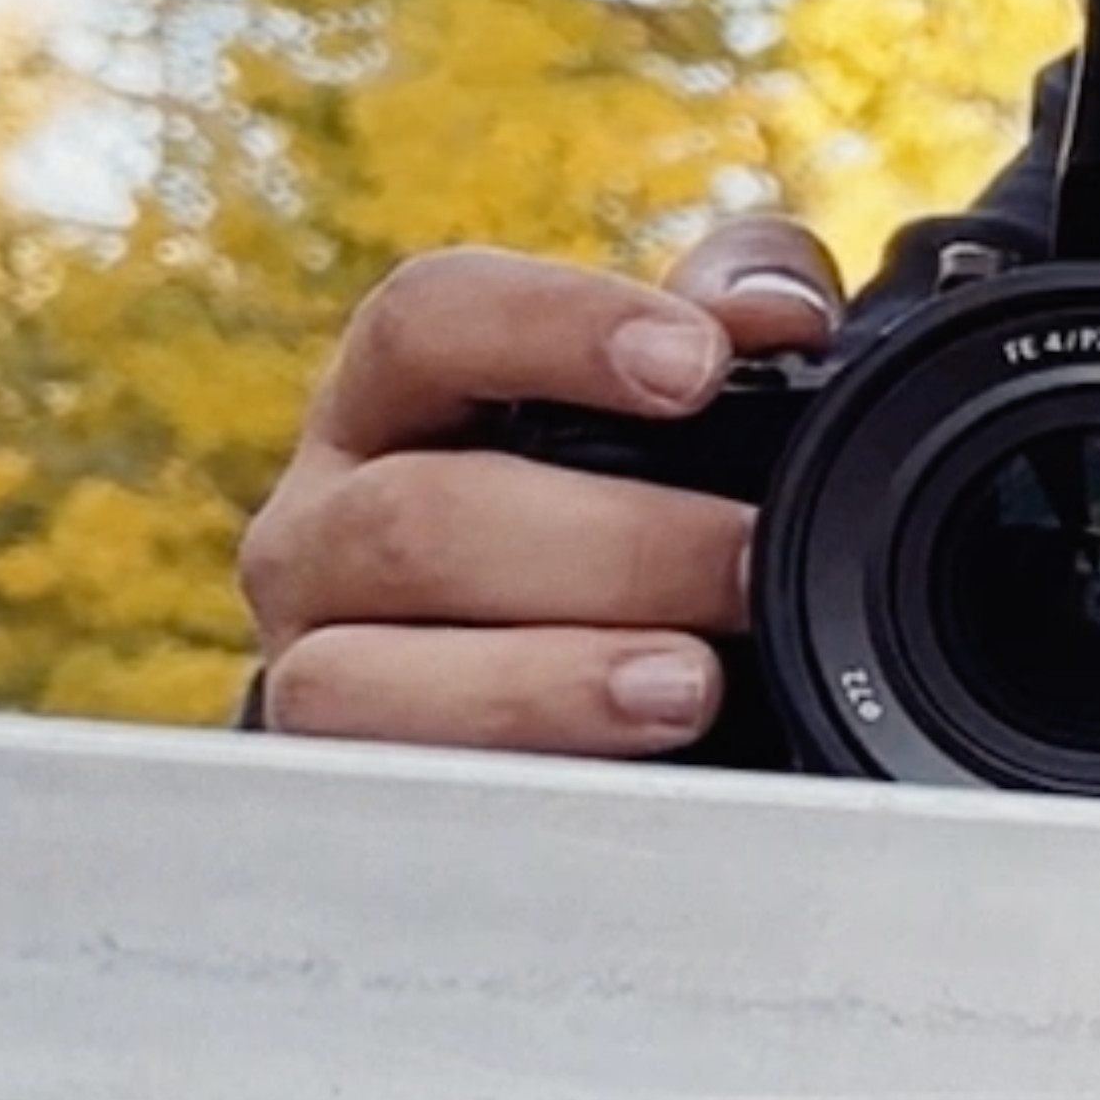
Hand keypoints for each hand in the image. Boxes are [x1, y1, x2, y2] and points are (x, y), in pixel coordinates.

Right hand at [235, 218, 843, 753]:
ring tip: (689, 684)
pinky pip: (392, 797)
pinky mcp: (346, 783)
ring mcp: (314, 662)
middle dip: (607, 546)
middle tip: (742, 559)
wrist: (543, 682)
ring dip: (546, 682)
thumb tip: (786, 307)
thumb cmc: (607, 494)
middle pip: (417, 518)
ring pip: (368, 674)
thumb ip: (733, 302)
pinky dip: (515, 784)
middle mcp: (325, 523)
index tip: (700, 364)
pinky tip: (626, 779)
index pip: (429, 318)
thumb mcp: (667, 380)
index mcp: (395, 395)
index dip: (558, 328)